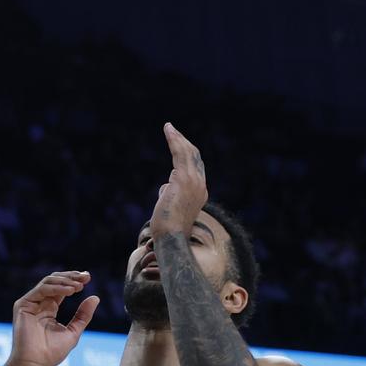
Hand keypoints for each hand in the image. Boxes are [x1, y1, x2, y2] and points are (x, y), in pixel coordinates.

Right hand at [9, 270, 98, 365]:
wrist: (35, 363)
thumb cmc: (51, 352)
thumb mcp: (73, 332)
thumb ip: (83, 315)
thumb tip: (95, 298)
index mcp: (49, 309)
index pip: (61, 289)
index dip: (74, 280)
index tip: (88, 277)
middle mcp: (39, 303)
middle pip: (55, 281)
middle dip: (71, 277)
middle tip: (86, 276)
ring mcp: (30, 303)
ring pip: (48, 282)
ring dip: (65, 281)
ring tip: (79, 286)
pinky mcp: (23, 305)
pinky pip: (41, 290)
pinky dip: (57, 288)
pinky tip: (70, 291)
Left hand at [150, 122, 207, 240]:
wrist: (171, 237)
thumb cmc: (167, 227)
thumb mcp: (170, 206)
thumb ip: (170, 194)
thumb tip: (165, 187)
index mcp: (200, 192)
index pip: (196, 167)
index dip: (187, 154)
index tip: (178, 144)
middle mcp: (200, 185)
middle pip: (194, 157)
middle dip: (183, 142)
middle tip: (172, 131)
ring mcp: (193, 182)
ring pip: (187, 153)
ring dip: (177, 138)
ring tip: (169, 127)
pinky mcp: (183, 179)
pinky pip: (179, 154)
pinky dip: (174, 140)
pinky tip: (169, 131)